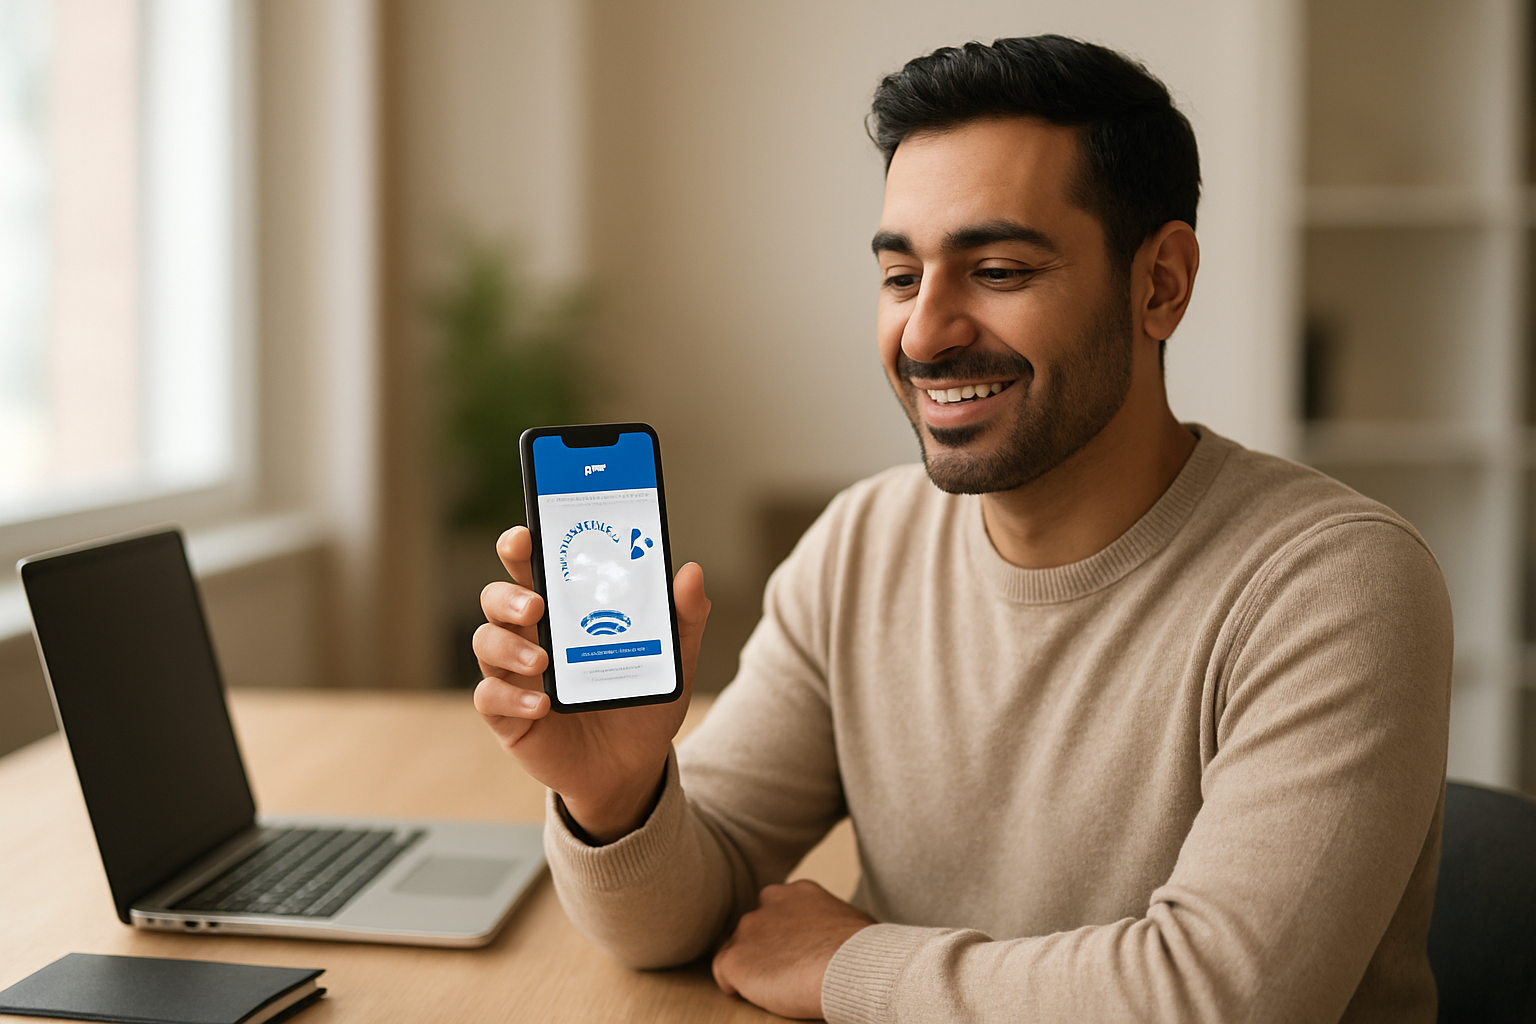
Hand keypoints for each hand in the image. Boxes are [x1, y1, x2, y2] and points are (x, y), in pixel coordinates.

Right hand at [472, 525, 710, 841]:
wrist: (633, 767)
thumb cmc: (642, 701)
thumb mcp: (672, 659)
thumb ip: (683, 617)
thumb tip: (690, 572)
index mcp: (563, 609)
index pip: (530, 566)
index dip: (519, 547)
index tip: (524, 536)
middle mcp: (531, 634)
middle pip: (496, 598)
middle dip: (508, 594)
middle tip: (536, 606)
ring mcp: (515, 674)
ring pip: (485, 642)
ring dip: (507, 647)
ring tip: (543, 661)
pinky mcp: (509, 715)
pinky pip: (489, 698)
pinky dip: (511, 698)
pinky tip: (541, 705)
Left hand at [712, 880, 874, 1019]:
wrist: (850, 964)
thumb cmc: (864, 950)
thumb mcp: (851, 921)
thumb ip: (832, 923)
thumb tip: (842, 938)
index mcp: (797, 892)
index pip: (777, 909)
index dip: (783, 934)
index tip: (794, 953)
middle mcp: (768, 903)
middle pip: (754, 927)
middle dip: (765, 948)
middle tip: (783, 972)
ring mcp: (748, 929)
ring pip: (737, 948)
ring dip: (751, 966)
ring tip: (774, 987)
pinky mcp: (735, 958)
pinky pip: (724, 973)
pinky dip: (734, 985)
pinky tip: (753, 994)